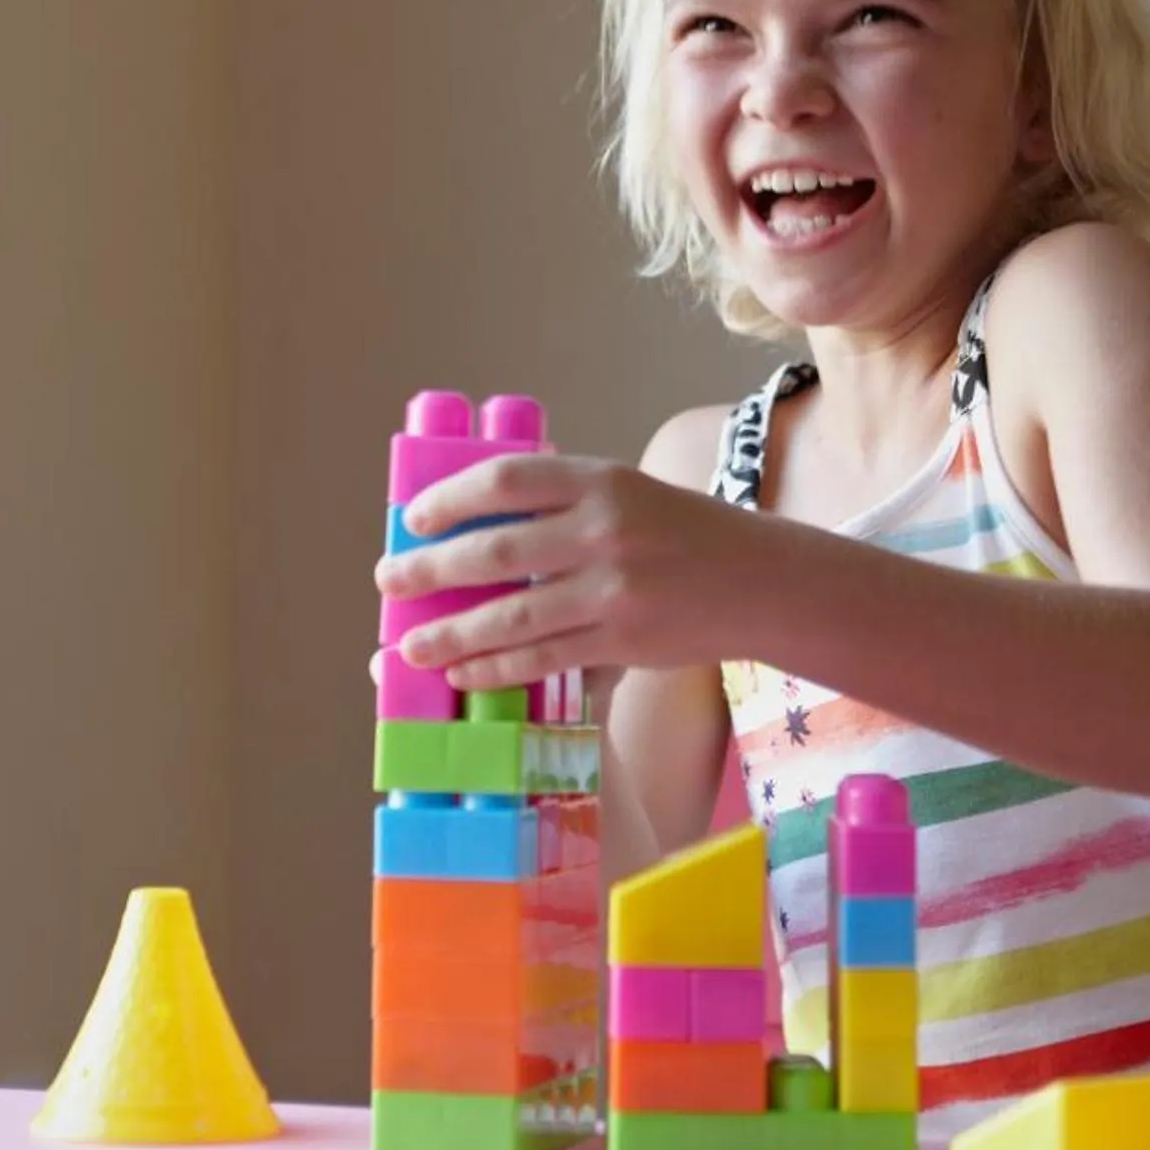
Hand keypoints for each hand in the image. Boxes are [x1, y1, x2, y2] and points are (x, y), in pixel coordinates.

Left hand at [372, 453, 761, 690]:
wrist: (758, 580)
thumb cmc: (680, 533)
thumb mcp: (626, 492)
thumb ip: (561, 502)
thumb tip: (472, 523)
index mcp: (600, 480)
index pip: (506, 481)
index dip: (449, 498)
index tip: (413, 518)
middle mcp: (604, 530)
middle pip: (496, 552)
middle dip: (431, 571)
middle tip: (391, 581)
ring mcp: (614, 590)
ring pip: (512, 618)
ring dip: (452, 634)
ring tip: (410, 646)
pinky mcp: (623, 640)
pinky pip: (543, 658)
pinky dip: (496, 667)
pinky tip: (464, 670)